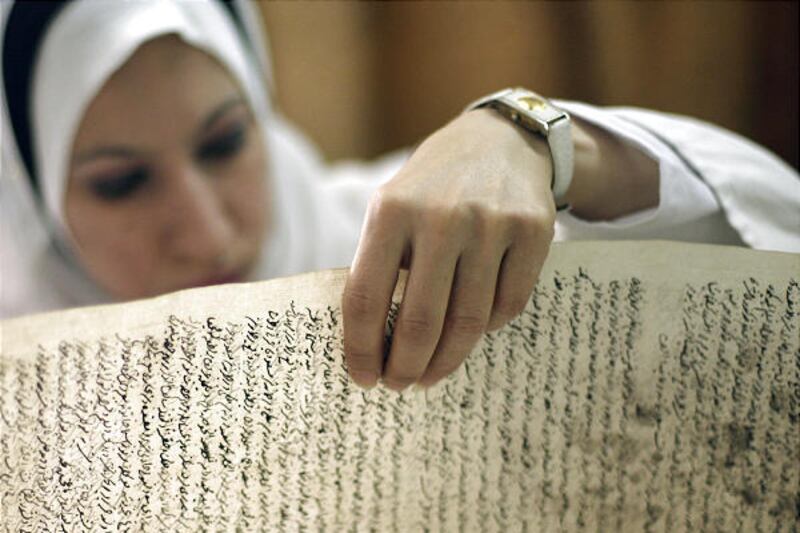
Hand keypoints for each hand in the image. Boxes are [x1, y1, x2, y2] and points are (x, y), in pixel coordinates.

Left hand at [342, 108, 555, 390]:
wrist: (499, 140)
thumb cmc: (434, 187)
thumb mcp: (392, 207)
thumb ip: (380, 264)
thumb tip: (371, 344)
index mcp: (391, 211)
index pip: (365, 297)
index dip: (361, 348)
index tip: (364, 378)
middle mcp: (440, 216)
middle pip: (419, 321)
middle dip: (405, 367)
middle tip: (399, 386)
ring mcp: (491, 223)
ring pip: (468, 322)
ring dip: (445, 360)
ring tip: (430, 374)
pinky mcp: (532, 231)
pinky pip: (508, 305)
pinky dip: (488, 328)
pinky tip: (473, 331)